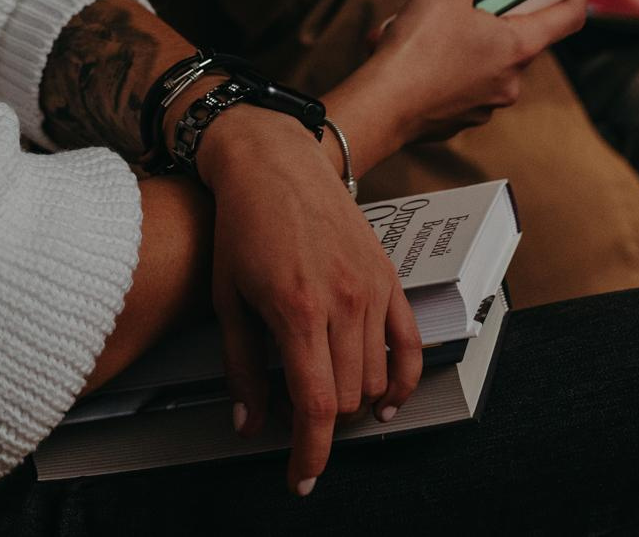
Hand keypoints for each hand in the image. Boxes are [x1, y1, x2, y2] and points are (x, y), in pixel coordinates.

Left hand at [197, 110, 421, 494]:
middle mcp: (342, 302)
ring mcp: (371, 289)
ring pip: (374, 378)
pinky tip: (386, 399)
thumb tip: (250, 424)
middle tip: (290, 418)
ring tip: (319, 394)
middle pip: (346, 398)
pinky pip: (410, 344)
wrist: (273, 161)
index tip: (301, 477)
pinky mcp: (388, 277)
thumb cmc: (243, 223)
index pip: (316, 406)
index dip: (310, 453)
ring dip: (350, 402)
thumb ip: (242, 368)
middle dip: (319, 424)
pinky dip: (401, 380)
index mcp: (298, 310)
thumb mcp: (228, 299)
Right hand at [355, 0, 587, 143]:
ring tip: (423, 32)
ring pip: (482, 60)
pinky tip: (414, 59)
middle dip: (489, 17)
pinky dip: (442, 68)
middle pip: (516, 37)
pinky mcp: (460, 118)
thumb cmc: (417, 49)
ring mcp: (486, 104)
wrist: (381, 105)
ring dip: (460, 42)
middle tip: (461, 2)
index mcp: (518, 47)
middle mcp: (510, 80)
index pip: (567, 17)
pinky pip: (460, 83)